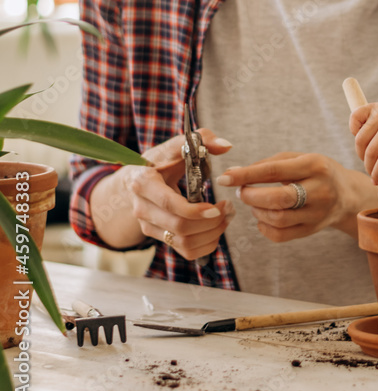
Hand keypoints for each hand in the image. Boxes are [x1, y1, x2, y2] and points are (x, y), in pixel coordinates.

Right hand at [114, 129, 234, 260]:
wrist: (136, 181)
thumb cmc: (159, 162)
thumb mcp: (175, 147)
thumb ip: (202, 139)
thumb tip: (226, 145)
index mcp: (143, 183)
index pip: (170, 204)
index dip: (195, 210)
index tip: (217, 207)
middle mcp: (142, 208)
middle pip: (179, 227)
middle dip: (210, 222)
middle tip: (228, 209)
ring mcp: (149, 226)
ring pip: (183, 242)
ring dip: (212, 234)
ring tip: (225, 218)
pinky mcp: (159, 237)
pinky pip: (186, 252)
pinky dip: (207, 245)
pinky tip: (216, 229)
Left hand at [217, 153, 376, 241]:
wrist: (347, 195)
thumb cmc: (316, 172)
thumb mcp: (298, 158)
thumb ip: (267, 164)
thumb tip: (233, 173)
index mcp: (315, 165)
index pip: (274, 171)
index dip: (245, 175)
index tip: (225, 178)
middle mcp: (320, 190)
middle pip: (278, 199)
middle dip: (251, 196)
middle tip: (241, 192)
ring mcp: (318, 213)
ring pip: (278, 219)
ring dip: (257, 211)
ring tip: (255, 202)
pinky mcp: (313, 230)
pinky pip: (281, 235)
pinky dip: (264, 227)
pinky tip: (264, 217)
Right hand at [348, 103, 377, 185]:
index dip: (377, 175)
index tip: (376, 181)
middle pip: (370, 151)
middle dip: (369, 166)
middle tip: (373, 170)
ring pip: (360, 139)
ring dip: (361, 152)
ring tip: (370, 156)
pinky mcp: (374, 106)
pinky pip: (355, 118)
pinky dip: (354, 130)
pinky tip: (364, 138)